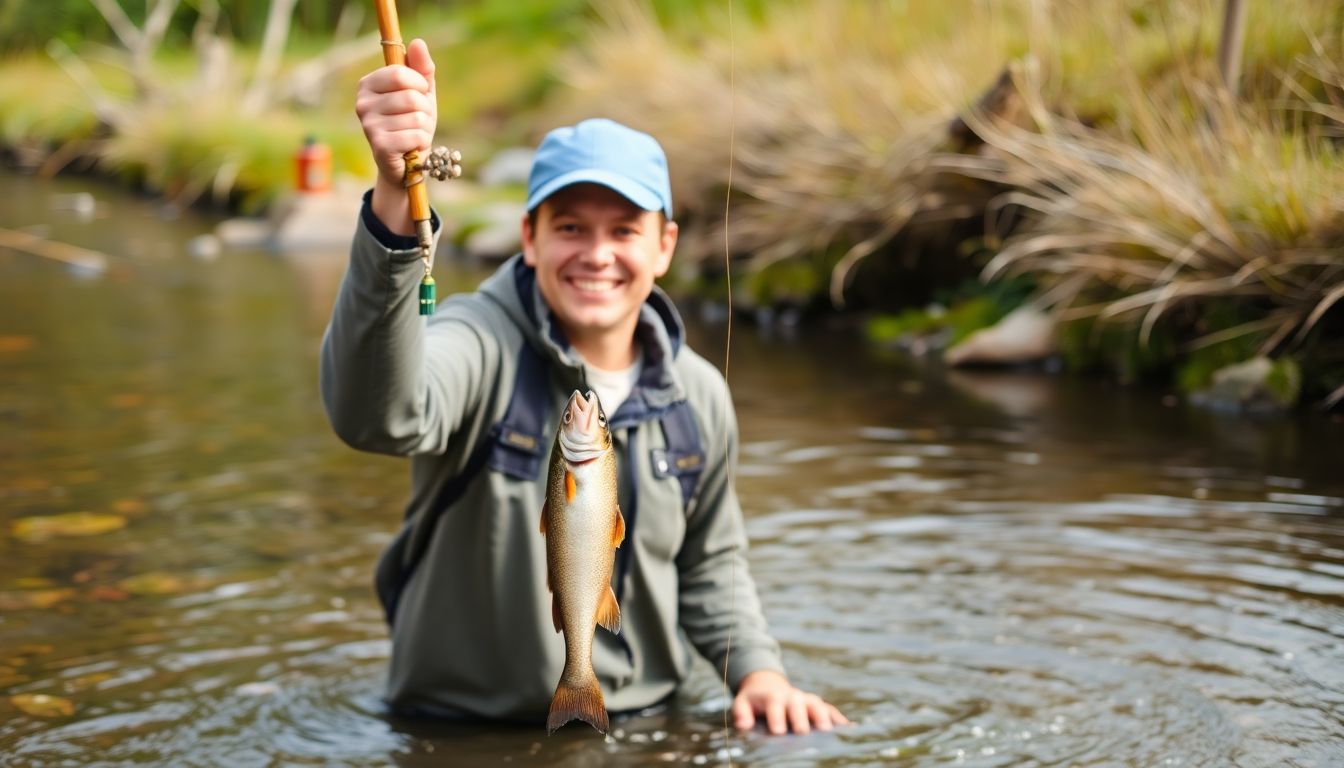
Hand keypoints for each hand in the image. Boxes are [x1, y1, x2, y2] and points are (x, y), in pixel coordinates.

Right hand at [355, 37, 436, 233]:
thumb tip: (418, 42)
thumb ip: (422, 69)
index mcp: (369, 84)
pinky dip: (422, 142)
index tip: (419, 95)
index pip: (401, 74)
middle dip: (425, 110)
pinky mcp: (378, 145)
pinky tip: (412, 147)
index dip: (420, 86)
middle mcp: (363, 103)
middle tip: (418, 121)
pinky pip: (415, 136)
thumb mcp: (421, 93)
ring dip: (424, 128)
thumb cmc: (412, 123)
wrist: (407, 163)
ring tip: (413, 134)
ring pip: (416, 117)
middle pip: (411, 97)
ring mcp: (368, 125)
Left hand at [732, 670, 849, 734]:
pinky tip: (849, 729)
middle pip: (798, 705)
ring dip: (823, 716)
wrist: (767, 685)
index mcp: (773, 697)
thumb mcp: (742, 702)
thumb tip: (744, 725)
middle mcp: (793, 696)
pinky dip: (839, 718)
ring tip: (829, 731)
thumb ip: (741, 713)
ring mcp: (807, 699)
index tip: (778, 731)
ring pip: (817, 705)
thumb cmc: (754, 699)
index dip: (776, 717)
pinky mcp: (817, 705)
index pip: (775, 706)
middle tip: (803, 732)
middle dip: (801, 717)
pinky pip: (830, 710)